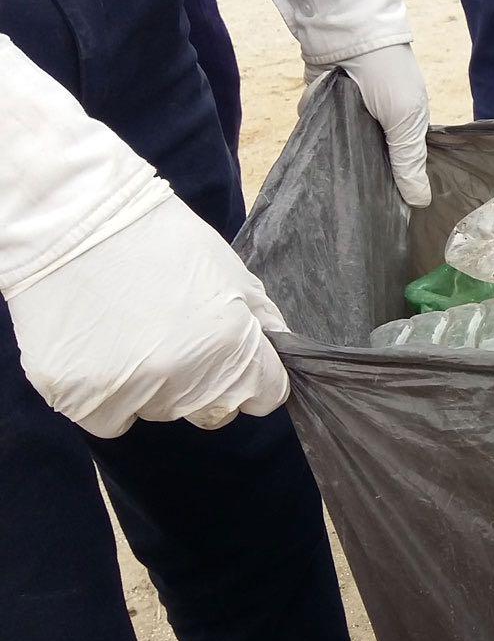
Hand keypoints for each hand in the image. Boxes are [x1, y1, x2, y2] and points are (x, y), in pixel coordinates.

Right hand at [6, 191, 289, 437]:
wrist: (69, 222)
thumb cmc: (158, 238)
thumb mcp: (231, 271)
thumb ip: (261, 320)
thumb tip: (277, 351)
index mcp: (233, 349)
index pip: (266, 395)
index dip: (256, 375)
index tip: (235, 355)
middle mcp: (188, 382)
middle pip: (215, 409)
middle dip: (206, 381)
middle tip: (173, 334)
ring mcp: (133, 395)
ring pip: (162, 411)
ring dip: (154, 385)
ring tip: (129, 331)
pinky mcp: (82, 402)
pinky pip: (112, 419)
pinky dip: (107, 395)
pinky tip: (98, 350)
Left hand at [312, 44, 431, 206]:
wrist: (348, 35)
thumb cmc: (388, 76)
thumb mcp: (406, 119)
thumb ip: (408, 159)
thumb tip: (421, 202)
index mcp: (404, 126)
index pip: (401, 165)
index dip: (394, 186)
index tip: (383, 210)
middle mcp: (377, 123)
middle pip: (369, 159)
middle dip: (361, 174)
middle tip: (352, 201)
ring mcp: (348, 115)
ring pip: (341, 147)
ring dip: (335, 155)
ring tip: (330, 180)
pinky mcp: (322, 106)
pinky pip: (318, 129)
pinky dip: (315, 133)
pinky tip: (313, 148)